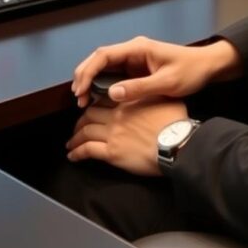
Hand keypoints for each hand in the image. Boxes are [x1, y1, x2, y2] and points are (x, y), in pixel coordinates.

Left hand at [66, 98, 188, 174]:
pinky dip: (77, 152)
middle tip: (79, 126)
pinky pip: (88, 150)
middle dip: (81, 120)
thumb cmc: (174, 121)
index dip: (95, 103)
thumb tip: (150, 91)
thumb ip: (151, 93)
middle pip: (90, 114)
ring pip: (85, 131)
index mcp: (128, 100)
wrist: (175, 143)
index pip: (104, 99)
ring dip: (75, 136)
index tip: (92, 108)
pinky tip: (72, 156)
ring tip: (71, 142)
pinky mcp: (111, 152)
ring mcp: (112, 133)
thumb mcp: (165, 98)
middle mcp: (116, 115)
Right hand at [71, 35, 241, 106]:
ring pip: (104, 67)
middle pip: (99, 59)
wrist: (207, 67)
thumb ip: (140, 87)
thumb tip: (111, 94)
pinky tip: (96, 98)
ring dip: (91, 81)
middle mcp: (133, 51)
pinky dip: (101, 85)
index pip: (104, 55)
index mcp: (138, 48)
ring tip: (83, 101)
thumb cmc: (191, 71)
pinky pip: (113, 74)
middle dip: (84, 76)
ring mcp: (134, 59)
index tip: (80, 89)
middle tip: (78, 98)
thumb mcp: (167, 82)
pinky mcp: (136, 69)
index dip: (88, 71)